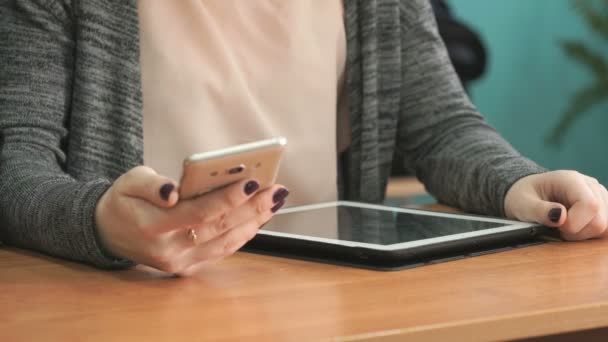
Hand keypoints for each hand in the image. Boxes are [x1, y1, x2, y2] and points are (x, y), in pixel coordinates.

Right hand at [95, 166, 288, 274]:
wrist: (108, 232)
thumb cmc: (124, 201)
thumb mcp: (129, 181)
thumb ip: (152, 184)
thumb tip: (173, 192)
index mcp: (153, 225)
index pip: (200, 212)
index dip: (229, 198)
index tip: (253, 181)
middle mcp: (169, 249)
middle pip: (220, 228)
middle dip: (253, 208)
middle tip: (277, 191)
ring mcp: (179, 262)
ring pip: (225, 242)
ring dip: (255, 221)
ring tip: (274, 202)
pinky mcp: (186, 268)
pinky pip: (221, 251)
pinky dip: (243, 235)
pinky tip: (259, 219)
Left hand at [504, 170, 606, 240]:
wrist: (527, 193)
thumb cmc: (523, 196)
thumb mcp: (522, 204)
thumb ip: (539, 210)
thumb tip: (560, 217)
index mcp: (571, 180)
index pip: (590, 205)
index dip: (575, 224)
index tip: (557, 228)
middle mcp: (591, 186)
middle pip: (601, 220)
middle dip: (578, 232)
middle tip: (558, 229)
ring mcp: (600, 196)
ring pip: (607, 227)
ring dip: (585, 235)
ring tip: (565, 228)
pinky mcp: (603, 208)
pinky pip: (606, 229)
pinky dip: (591, 234)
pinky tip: (575, 229)